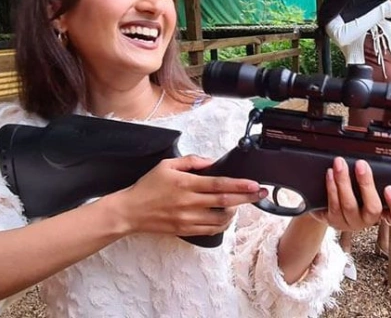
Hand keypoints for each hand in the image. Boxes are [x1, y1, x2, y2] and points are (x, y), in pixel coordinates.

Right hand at [112, 155, 266, 236]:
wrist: (130, 211)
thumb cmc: (148, 186)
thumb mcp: (167, 165)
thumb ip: (191, 161)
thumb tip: (212, 162)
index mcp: (186, 184)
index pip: (219, 184)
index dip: (239, 185)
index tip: (254, 183)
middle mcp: (189, 202)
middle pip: (225, 202)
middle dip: (246, 198)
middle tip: (260, 194)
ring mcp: (188, 219)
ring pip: (220, 219)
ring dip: (235, 212)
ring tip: (241, 204)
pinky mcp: (185, 230)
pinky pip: (211, 230)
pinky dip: (222, 224)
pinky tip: (226, 217)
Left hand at [309, 157, 390, 231]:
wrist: (328, 207)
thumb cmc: (354, 193)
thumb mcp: (368, 186)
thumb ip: (375, 178)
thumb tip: (373, 158)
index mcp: (383, 212)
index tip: (390, 189)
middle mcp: (368, 220)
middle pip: (373, 208)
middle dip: (366, 184)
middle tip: (361, 165)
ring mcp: (351, 222)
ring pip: (349, 205)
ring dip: (344, 181)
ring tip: (340, 165)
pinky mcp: (334, 221)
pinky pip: (334, 205)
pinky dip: (332, 187)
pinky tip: (331, 174)